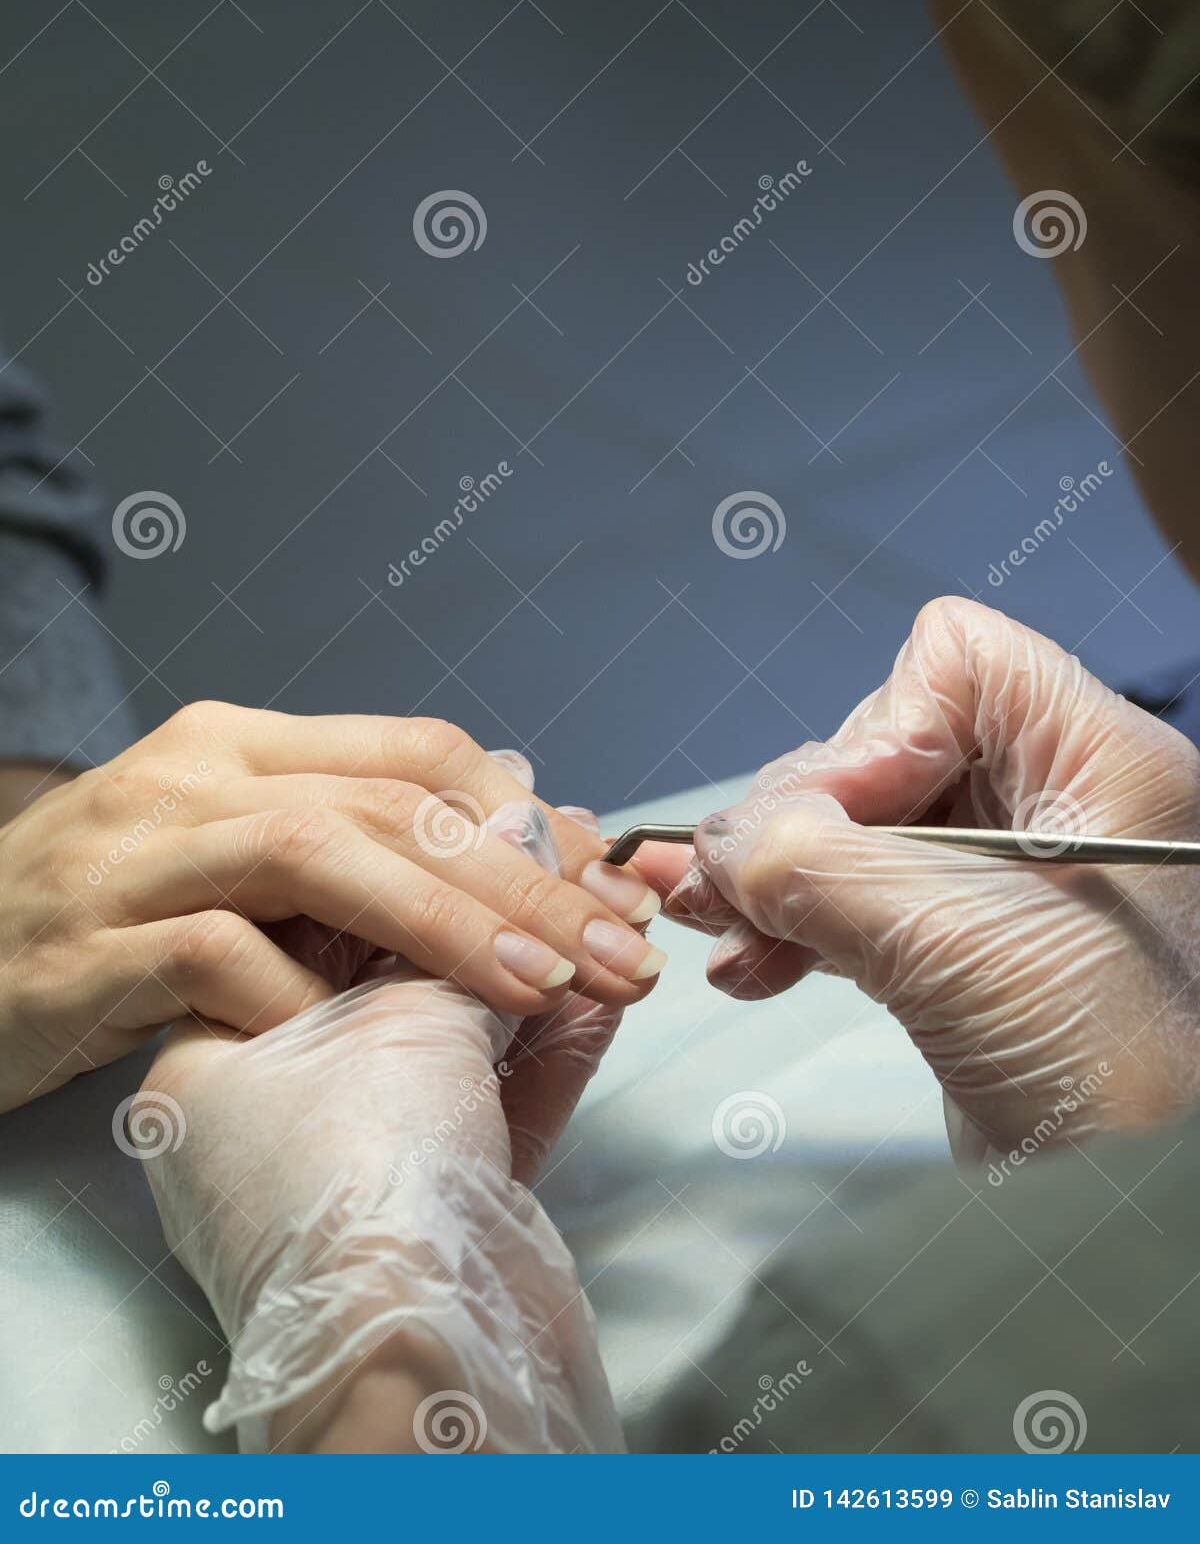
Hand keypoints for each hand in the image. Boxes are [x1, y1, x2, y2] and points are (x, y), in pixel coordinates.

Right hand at [0, 700, 663, 1112]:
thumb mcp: (239, 855)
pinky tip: (353, 1032)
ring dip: (444, 922)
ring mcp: (138, 854)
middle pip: (394, 802)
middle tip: (616, 949)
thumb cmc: (116, 915)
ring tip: (540, 984)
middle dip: (523, 876)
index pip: (419, 753)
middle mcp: (196, 775)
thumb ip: (357, 842)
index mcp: (246, 743)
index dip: (528, 817)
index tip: (609, 888)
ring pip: (318, 853)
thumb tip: (517, 844)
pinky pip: (214, 952)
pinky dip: (296, 990)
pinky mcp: (87, 947)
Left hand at [137, 808, 622, 1454]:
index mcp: (221, 1052)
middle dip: (503, 905)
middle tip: (578, 844)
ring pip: (470, 1032)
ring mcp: (365, 1160)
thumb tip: (517, 822)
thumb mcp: (401, 1015)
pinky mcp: (444, 1203)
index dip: (413, 853)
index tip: (490, 809)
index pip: (317, 916)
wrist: (417, 1353)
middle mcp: (280, 1105)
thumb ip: (463, 920)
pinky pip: (501, 1095)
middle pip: (405, 973)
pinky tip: (615, 983)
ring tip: (616, 895)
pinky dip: (560, 1040)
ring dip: (550, 963)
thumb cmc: (363, 1167)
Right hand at [638, 598, 1199, 1157]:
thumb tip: (718, 841)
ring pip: (859, 828)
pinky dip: (798, 922)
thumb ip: (816, 868)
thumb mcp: (954, 943)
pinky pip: (862, 897)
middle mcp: (1054, 802)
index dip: (876, 729)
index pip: (956, 662)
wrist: (1147, 1208)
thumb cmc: (1123, 1075)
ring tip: (717, 926)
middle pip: (884, 748)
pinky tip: (749, 962)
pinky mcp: (969, 944)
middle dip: (795, 820)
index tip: (831, 819)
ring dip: (777, 877)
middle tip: (730, 885)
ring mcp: (1008, 877)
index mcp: (1094, 761)